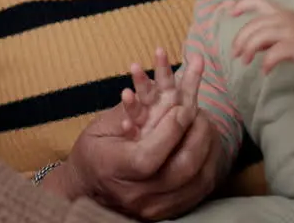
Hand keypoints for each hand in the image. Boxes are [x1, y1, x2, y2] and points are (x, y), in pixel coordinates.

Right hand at [46, 54, 223, 220]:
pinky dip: (207, 165)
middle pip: (179, 170)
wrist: (85, 190)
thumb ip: (129, 111)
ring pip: (195, 182)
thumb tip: (159, 84)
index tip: (182, 107)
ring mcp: (153, 207)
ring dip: (207, 149)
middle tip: (201, 113)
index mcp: (112, 169)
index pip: (148, 157)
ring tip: (206, 125)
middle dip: (197, 136)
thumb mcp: (100, 128)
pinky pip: (198, 191)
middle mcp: (134, 194)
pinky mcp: (167, 212)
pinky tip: (207, 146)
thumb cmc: (91, 152)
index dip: (170, 131)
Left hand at [229, 0, 293, 76]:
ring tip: (245, 61)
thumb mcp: (286, 34)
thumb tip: (251, 45)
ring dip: (248, 50)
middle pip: (254, 25)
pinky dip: (266, 63)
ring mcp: (290, 32)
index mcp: (281, 12)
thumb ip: (269, 37)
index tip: (231, 11)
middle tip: (235, 53)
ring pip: (260, 37)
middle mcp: (284, 18)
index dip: (243, 4)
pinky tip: (265, 70)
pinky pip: (274, 54)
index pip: (259, 1)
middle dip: (241, 39)